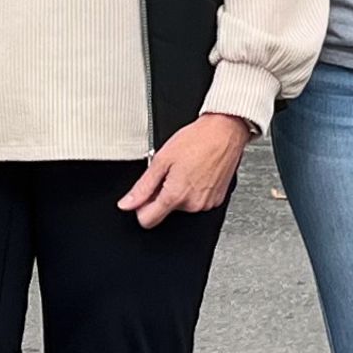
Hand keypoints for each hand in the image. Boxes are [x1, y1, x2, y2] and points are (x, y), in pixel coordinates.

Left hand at [121, 112, 253, 225]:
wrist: (225, 131)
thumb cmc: (198, 140)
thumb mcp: (161, 159)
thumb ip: (142, 186)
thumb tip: (127, 204)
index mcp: (175, 196)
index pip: (147, 220)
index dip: (141, 207)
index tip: (145, 194)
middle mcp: (193, 205)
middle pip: (165, 211)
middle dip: (162, 194)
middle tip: (170, 171)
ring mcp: (207, 204)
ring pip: (182, 206)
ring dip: (179, 191)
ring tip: (186, 169)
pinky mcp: (217, 199)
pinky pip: (198, 201)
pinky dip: (194, 189)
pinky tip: (197, 172)